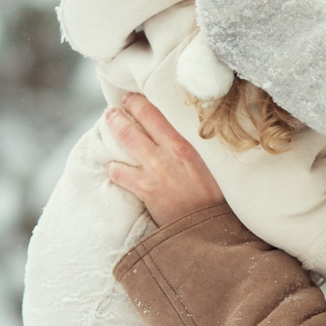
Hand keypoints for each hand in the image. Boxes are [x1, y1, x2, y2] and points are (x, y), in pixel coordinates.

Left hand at [105, 94, 226, 227]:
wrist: (210, 227)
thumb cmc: (215, 196)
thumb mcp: (210, 163)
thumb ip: (192, 147)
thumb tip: (181, 134)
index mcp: (183, 144)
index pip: (154, 113)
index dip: (137, 102)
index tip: (131, 98)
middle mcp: (166, 154)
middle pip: (133, 125)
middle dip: (118, 114)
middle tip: (112, 111)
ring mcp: (153, 172)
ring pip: (124, 143)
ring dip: (113, 133)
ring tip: (109, 130)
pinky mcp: (145, 190)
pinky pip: (119, 174)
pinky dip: (114, 169)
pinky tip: (113, 167)